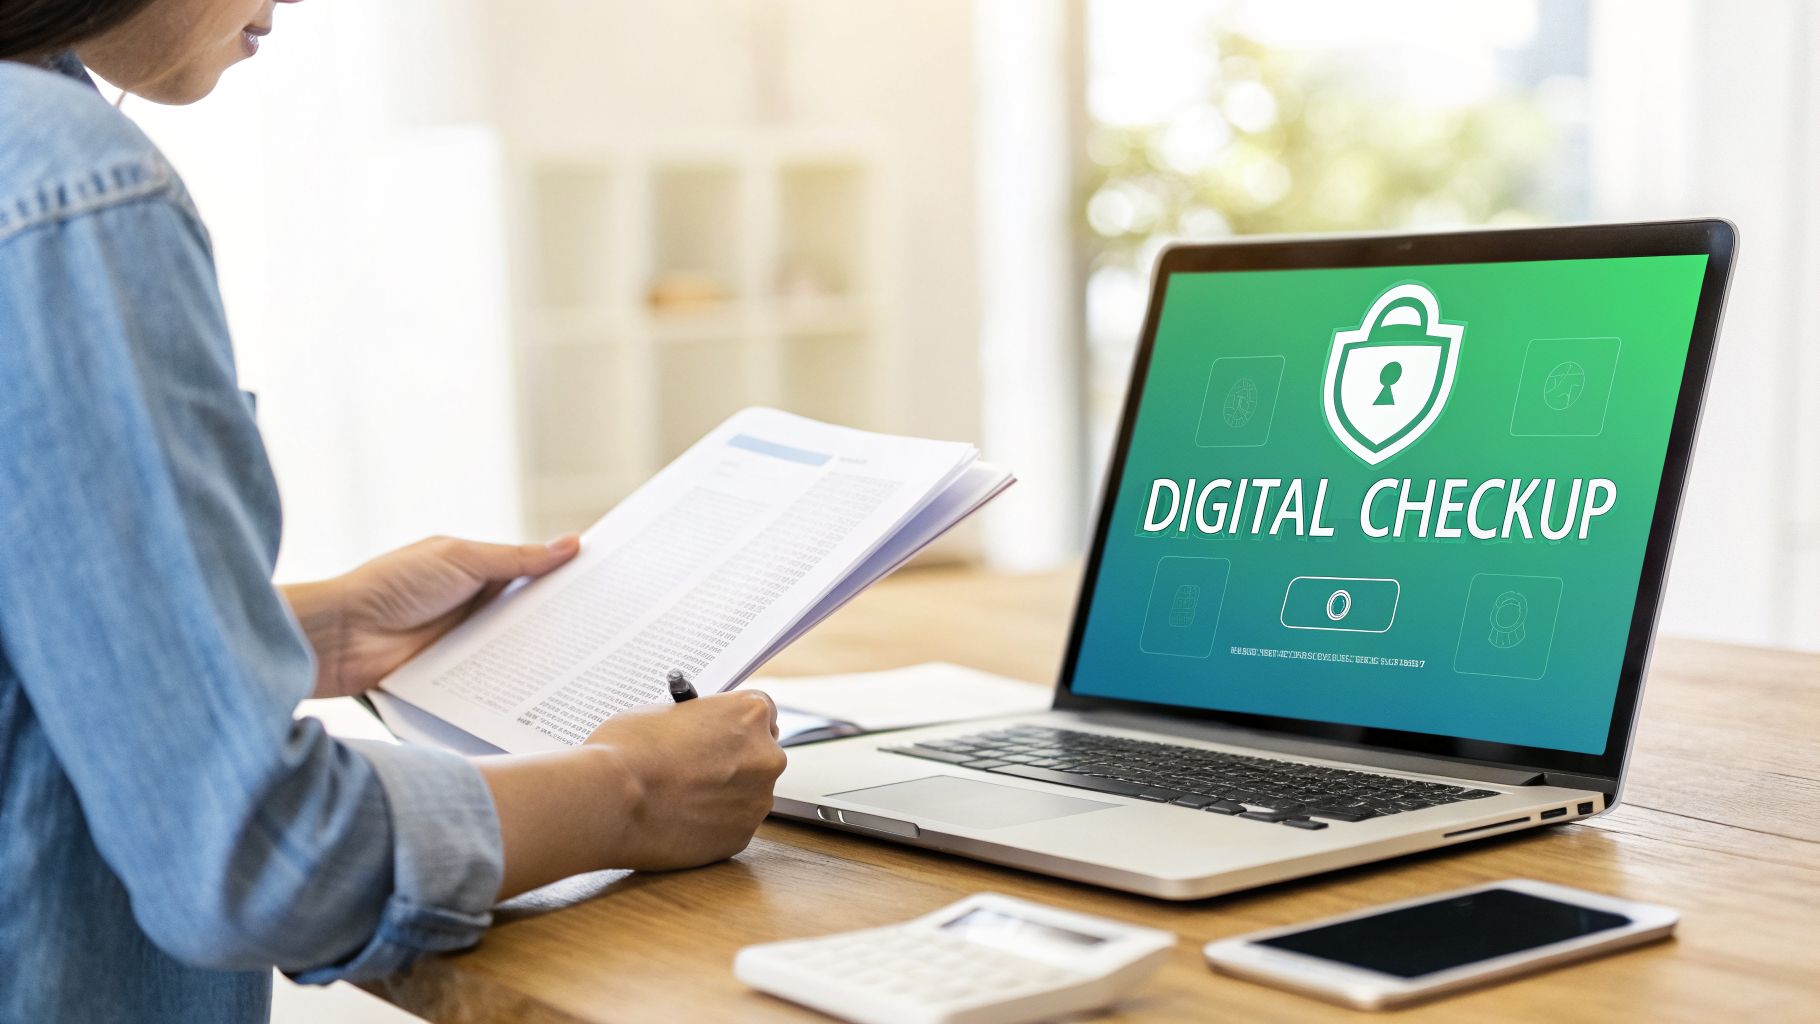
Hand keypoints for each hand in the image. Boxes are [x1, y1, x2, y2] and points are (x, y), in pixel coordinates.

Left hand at [285, 534, 580, 698]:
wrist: (339, 638)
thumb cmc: (391, 585)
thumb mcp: (460, 559)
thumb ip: (516, 558)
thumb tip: (571, 544)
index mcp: (477, 570)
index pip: (533, 571)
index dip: (566, 576)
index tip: (609, 581)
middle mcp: (474, 607)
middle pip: (530, 614)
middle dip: (564, 619)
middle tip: (612, 626)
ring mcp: (465, 644)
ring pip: (517, 649)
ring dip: (543, 653)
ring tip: (594, 660)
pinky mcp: (455, 678)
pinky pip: (493, 681)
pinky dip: (516, 682)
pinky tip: (551, 690)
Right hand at [583, 691, 786, 870]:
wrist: (611, 800)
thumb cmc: (628, 750)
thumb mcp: (664, 712)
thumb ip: (696, 721)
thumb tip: (696, 733)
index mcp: (749, 714)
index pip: (761, 712)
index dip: (736, 724)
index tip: (722, 733)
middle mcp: (766, 756)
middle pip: (760, 754)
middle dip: (735, 761)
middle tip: (700, 768)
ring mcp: (757, 800)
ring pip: (747, 794)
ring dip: (725, 795)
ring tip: (681, 799)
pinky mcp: (741, 837)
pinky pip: (732, 826)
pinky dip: (713, 825)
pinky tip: (680, 821)